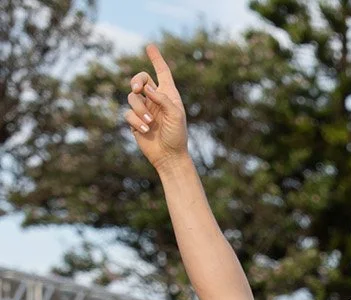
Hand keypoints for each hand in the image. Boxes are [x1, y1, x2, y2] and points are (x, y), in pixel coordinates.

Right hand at [126, 44, 189, 169]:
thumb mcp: (175, 115)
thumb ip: (163, 98)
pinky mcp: (135, 121)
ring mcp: (144, 109)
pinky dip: (136, 120)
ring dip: (140, 109)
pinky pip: (128, 113)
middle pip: (140, 79)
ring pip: (132, 97)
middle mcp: (155, 99)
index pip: (162, 72)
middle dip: (136, 80)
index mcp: (168, 95)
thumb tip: (146, 88)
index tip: (150, 46)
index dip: (156, 59)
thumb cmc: (177, 136)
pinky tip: (145, 129)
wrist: (169, 156)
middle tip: (138, 88)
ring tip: (151, 122)